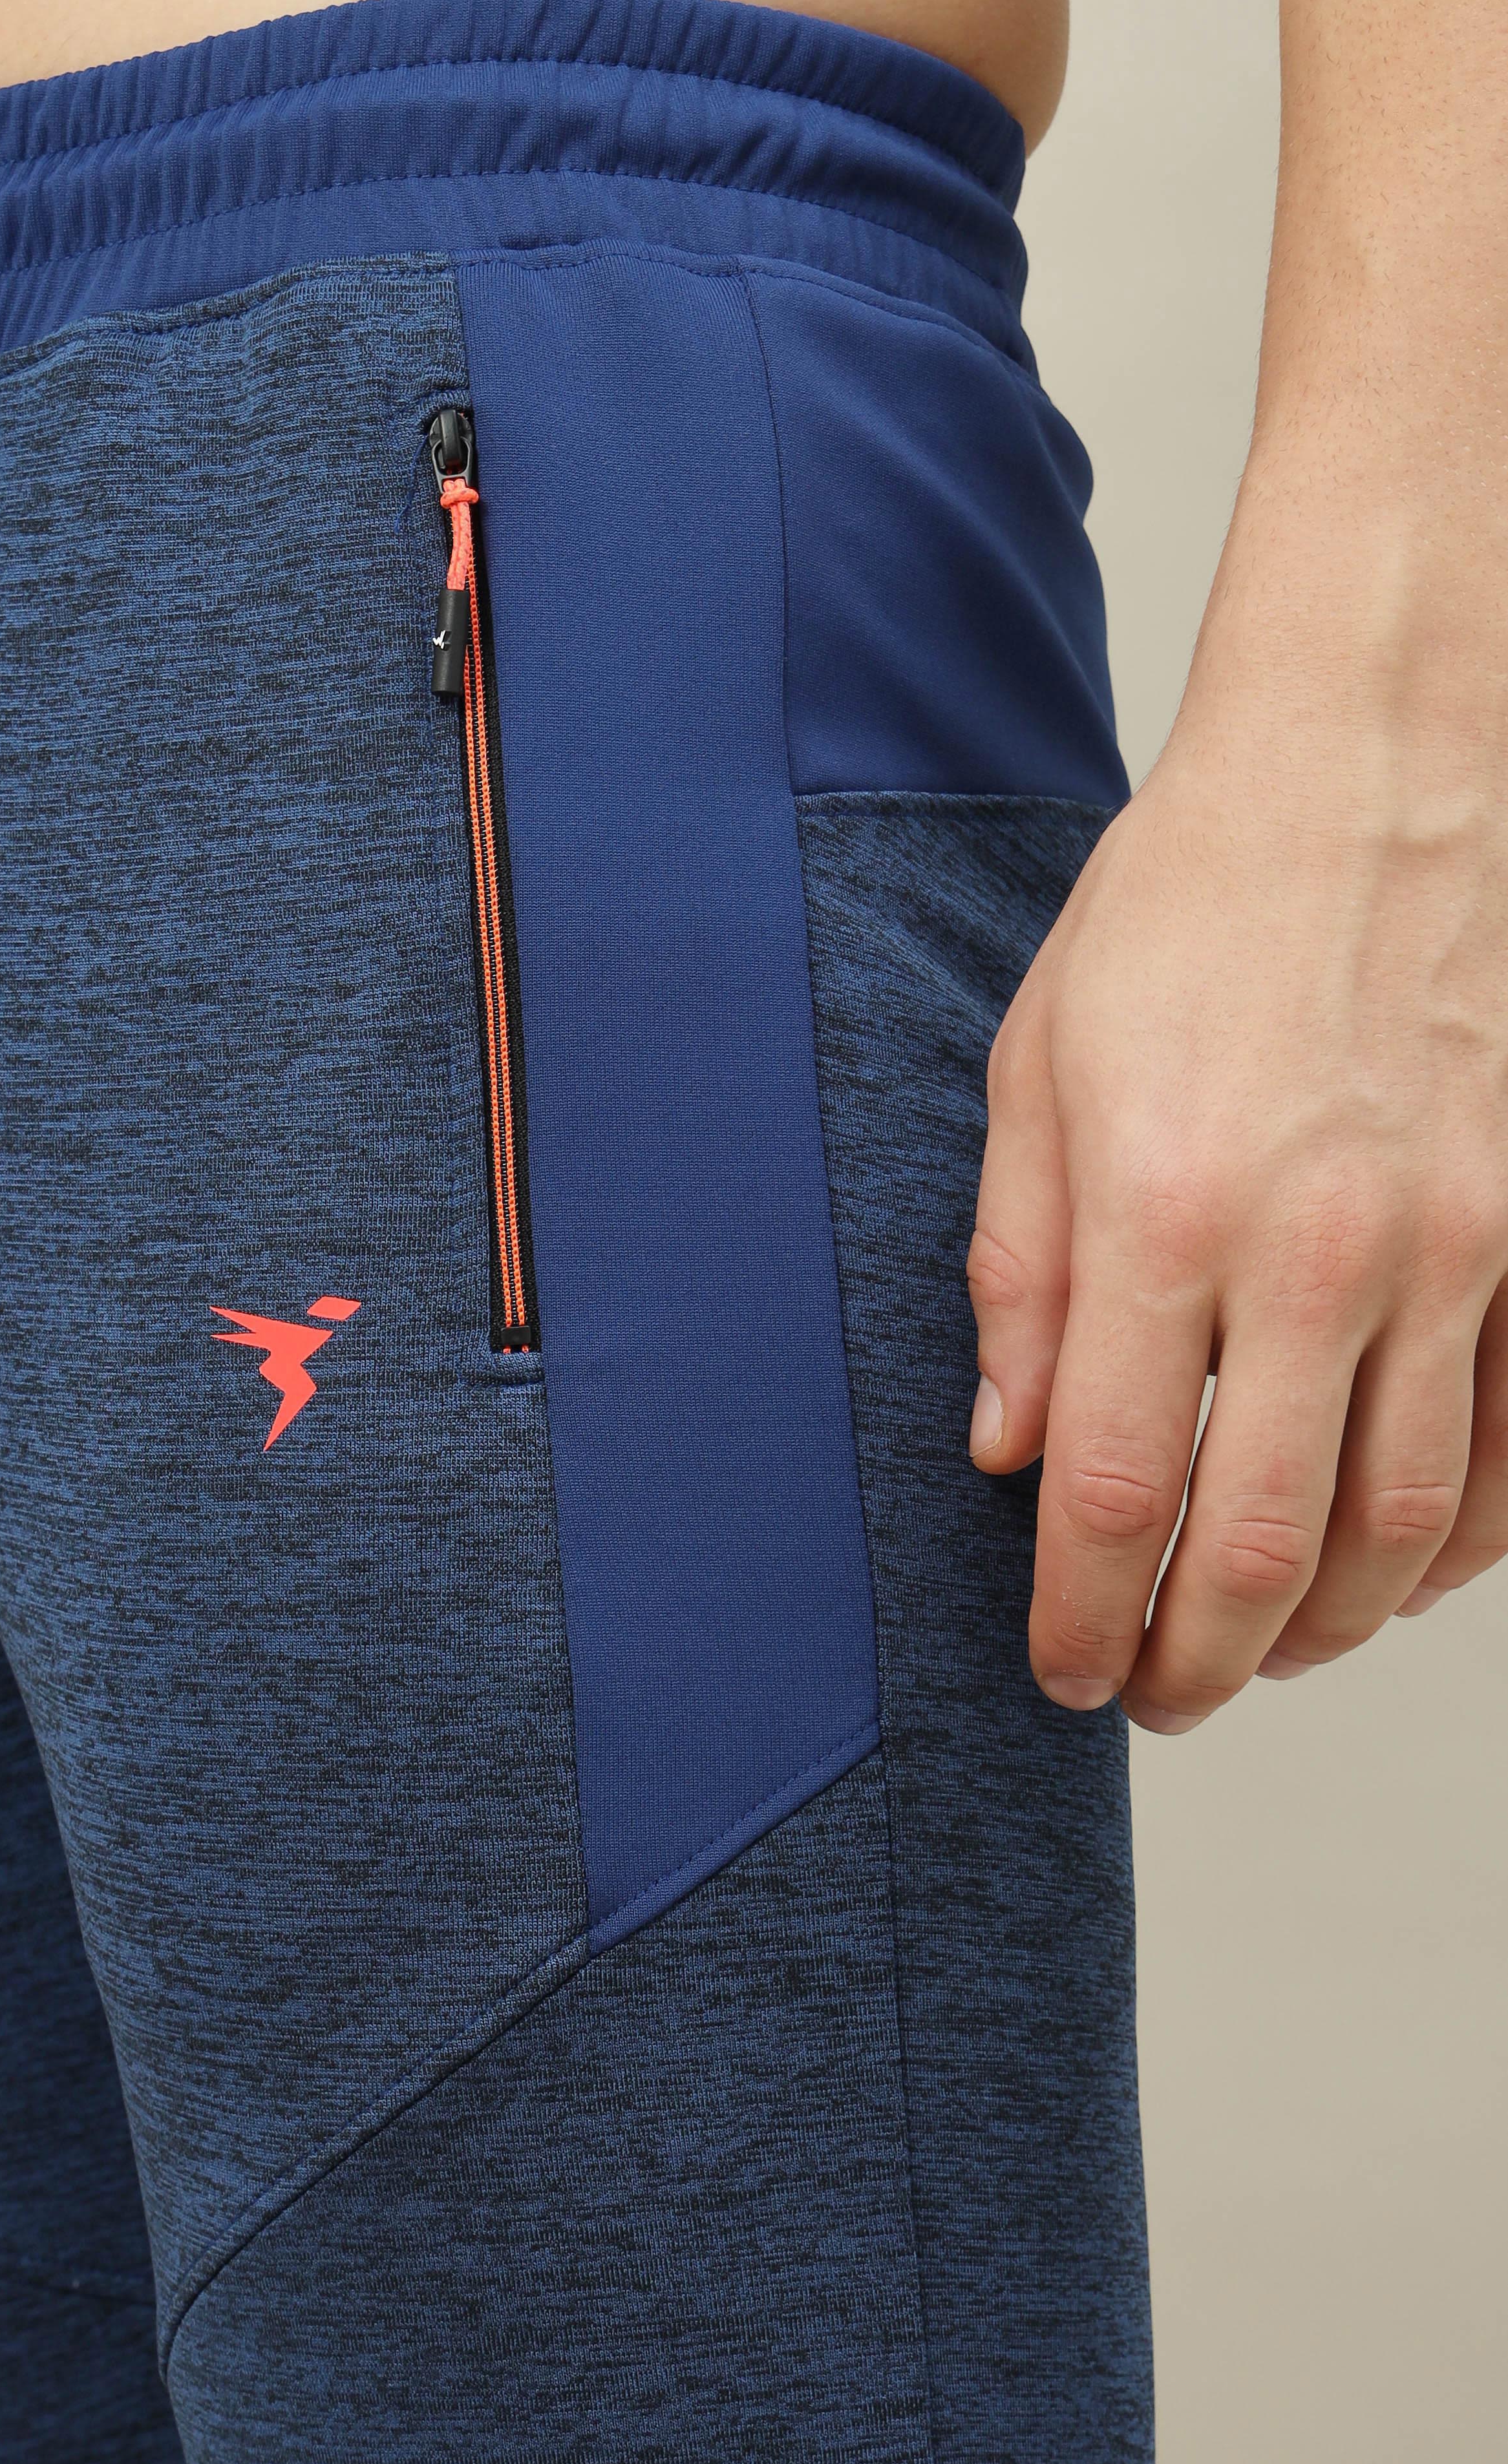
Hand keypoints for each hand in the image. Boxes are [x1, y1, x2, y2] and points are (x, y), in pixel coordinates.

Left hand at [968, 565, 1507, 1731]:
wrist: (1381, 765)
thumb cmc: (1190, 907)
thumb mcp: (1040, 1074)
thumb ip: (1019, 1279)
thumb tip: (1007, 1450)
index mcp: (1165, 1217)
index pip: (1115, 1496)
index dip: (1081, 1620)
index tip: (1060, 1673)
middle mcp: (1319, 1253)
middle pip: (1267, 1548)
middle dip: (1197, 1661)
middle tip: (1154, 1698)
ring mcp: (1455, 1248)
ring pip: (1408, 1526)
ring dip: (1326, 1629)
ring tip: (1260, 1652)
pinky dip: (1457, 1545)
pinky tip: (1397, 1572)